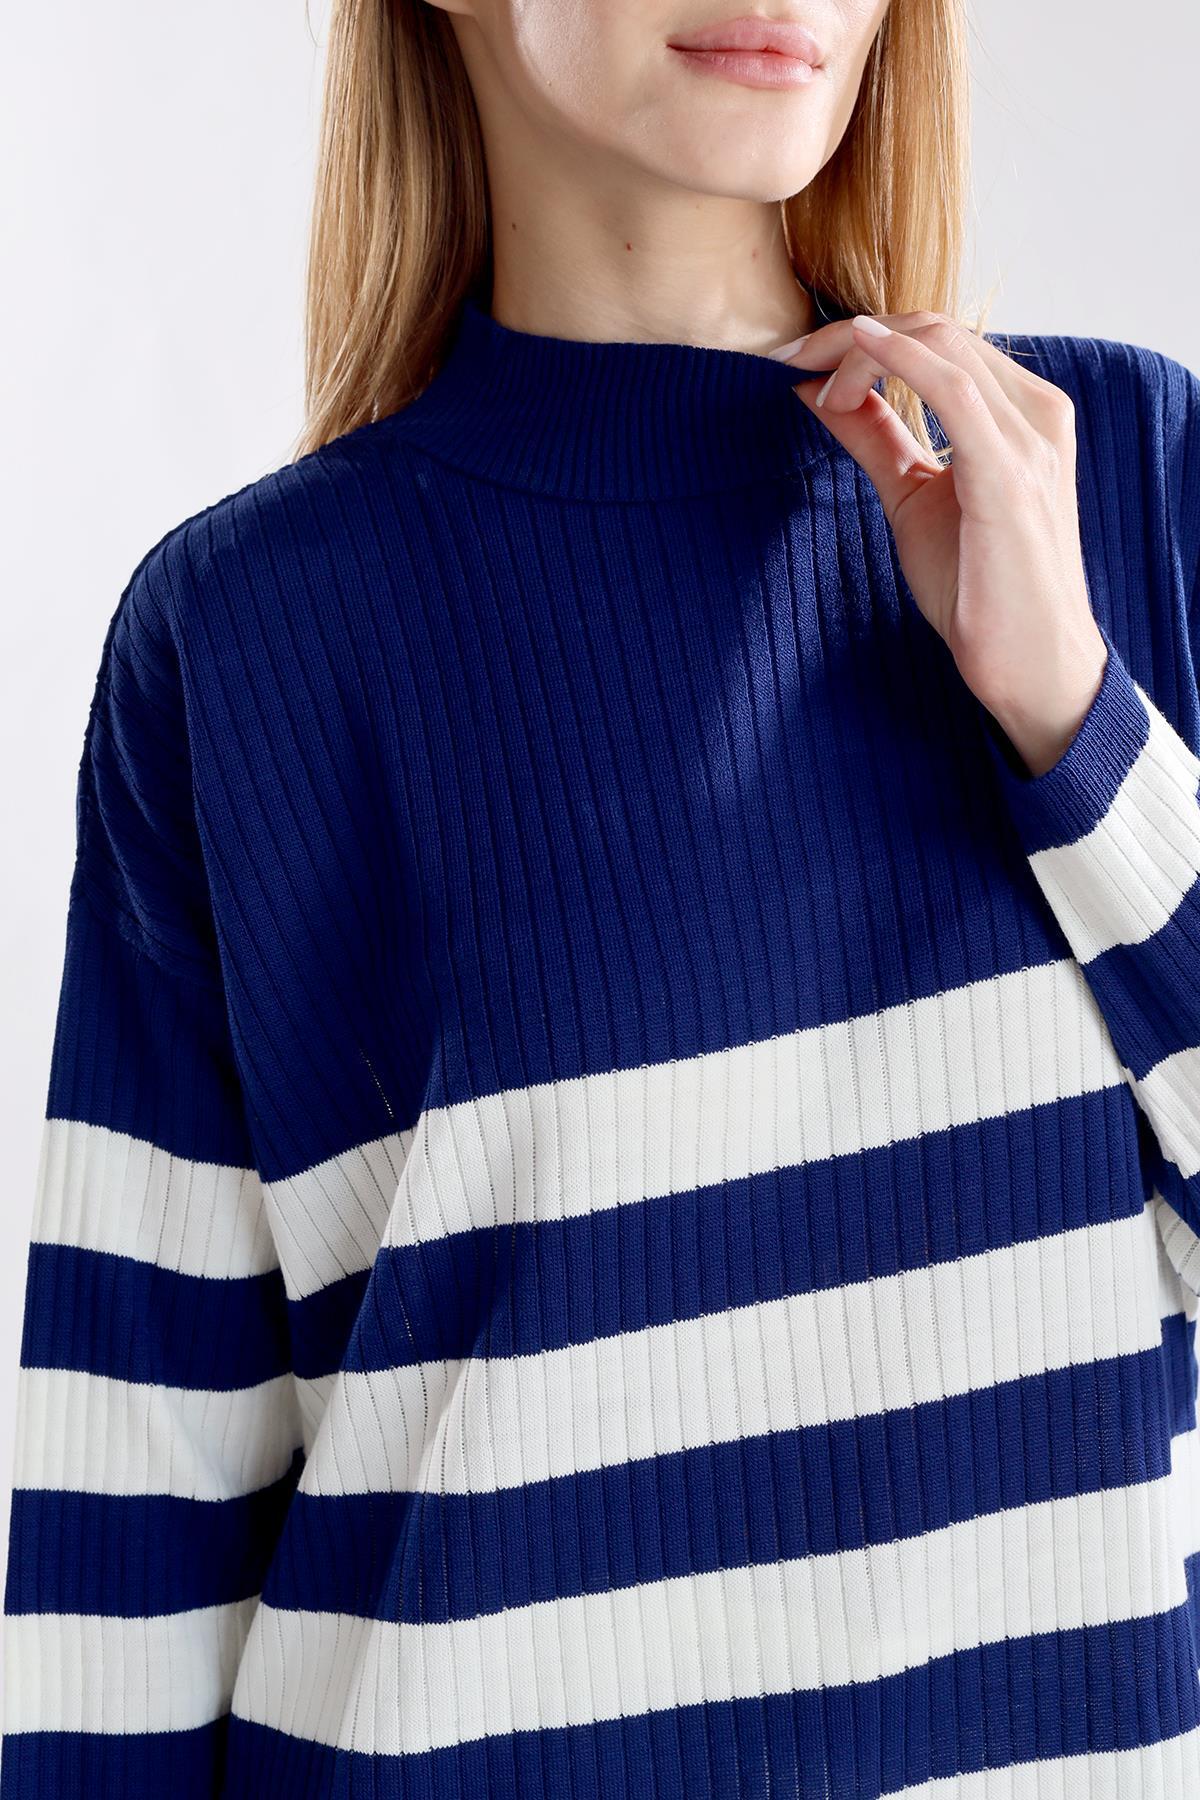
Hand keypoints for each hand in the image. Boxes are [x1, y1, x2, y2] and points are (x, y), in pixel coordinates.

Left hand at [774, 311, 1108, 776]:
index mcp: (1018, 412)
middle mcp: (1034, 412)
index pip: (938, 338)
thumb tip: (817, 393)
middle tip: (792, 362)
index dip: (862, 337)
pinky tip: (856, 355)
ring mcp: (1028, 438)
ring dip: (861, 350)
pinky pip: (954, 390)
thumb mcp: (913, 498)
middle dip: (852, 336)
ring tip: (812, 379)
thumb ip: (877, 440)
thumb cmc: (980, 589)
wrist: (1028, 661)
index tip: (800, 360)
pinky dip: (900, 360)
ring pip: (942, 343)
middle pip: (936, 328)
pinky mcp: (1010, 472)